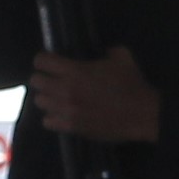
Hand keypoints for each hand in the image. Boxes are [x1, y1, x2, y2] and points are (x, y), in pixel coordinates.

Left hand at [28, 45, 160, 144]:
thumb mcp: (122, 57)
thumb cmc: (132, 85)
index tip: (51, 62)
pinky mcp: (71, 127)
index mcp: (75, 70)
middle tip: (54, 80)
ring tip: (58, 98)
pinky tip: (63, 114)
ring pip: (39, 102)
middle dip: (43, 78)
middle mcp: (65, 90)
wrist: (142, 114)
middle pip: (35, 81)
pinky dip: (52, 117)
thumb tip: (102, 53)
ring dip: (47, 98)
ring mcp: (66, 110)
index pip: (41, 61)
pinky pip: (47, 121)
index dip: (44, 60)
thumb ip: (107, 51)